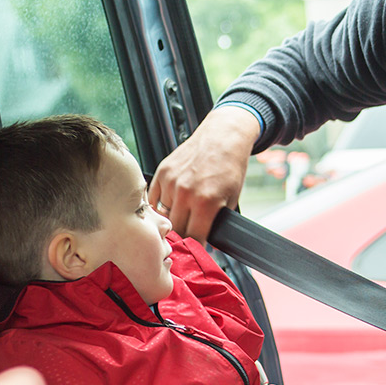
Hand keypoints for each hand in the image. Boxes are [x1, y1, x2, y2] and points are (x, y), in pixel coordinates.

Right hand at [149, 105, 259, 241]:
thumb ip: (217, 223)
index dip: (195, 246)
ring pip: (163, 215)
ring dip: (171, 219)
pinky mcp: (162, 172)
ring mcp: (172, 182)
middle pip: (175, 230)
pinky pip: (154, 199)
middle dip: (182, 235)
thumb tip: (208, 245)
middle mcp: (186, 192)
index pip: (193, 238)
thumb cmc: (230, 166)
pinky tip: (170, 205)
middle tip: (188, 234)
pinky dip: (160, 205)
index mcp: (206, 202)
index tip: (196, 248)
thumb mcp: (231, 199)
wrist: (223, 137)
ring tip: (181, 215)